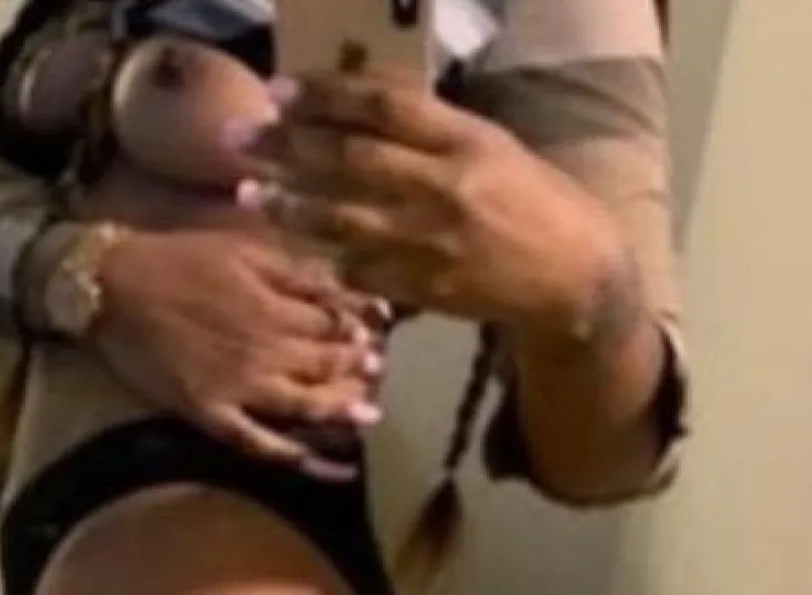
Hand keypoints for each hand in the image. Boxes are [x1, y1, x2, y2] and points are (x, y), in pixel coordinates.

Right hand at [92, 227, 386, 480]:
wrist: (112, 287)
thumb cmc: (179, 260)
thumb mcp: (244, 250)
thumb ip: (299, 273)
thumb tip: (348, 291)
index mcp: (275, 307)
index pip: (335, 324)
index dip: (360, 330)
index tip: (376, 335)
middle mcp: (265, 351)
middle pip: (327, 366)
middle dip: (359, 370)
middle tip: (376, 373)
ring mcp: (239, 388)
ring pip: (305, 406)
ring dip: (342, 412)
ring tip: (368, 417)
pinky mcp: (212, 414)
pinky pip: (260, 444)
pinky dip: (298, 460)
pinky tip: (330, 467)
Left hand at [229, 71, 633, 341]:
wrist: (573, 277)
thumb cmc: (533, 199)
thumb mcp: (492, 146)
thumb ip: (432, 128)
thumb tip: (363, 102)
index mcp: (466, 141)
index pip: (383, 107)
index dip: (325, 96)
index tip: (280, 90)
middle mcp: (444, 187)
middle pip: (348, 159)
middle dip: (285, 147)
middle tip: (238, 138)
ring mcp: (431, 242)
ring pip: (340, 219)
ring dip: (287, 206)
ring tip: (246, 195)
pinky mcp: (425, 287)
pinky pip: (358, 270)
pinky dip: (324, 257)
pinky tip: (297, 245)